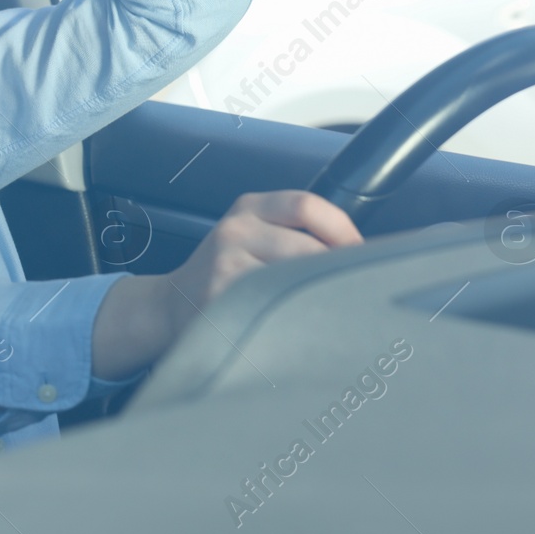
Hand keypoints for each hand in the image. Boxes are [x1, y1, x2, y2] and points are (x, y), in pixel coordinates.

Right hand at [164, 190, 363, 310]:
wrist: (172, 304)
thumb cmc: (226, 272)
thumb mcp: (250, 234)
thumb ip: (293, 232)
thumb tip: (360, 254)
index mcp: (248, 207)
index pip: (307, 206)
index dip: (344, 231)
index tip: (362, 256)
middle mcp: (235, 230)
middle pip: (309, 249)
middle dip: (336, 275)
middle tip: (352, 294)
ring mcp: (226, 265)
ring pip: (296, 281)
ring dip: (319, 300)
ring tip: (328, 314)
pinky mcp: (222, 300)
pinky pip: (275, 308)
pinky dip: (296, 320)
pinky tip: (300, 327)